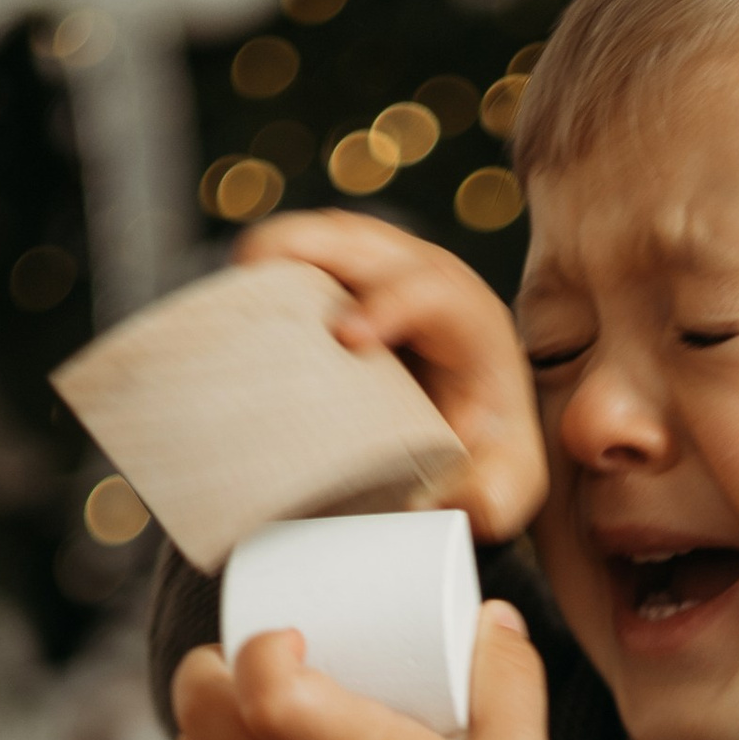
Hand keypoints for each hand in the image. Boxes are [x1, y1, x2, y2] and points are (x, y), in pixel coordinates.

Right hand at [233, 209, 545, 542]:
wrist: (475, 435)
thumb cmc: (488, 455)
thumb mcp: (506, 486)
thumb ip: (491, 499)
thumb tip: (450, 503)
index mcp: (472, 322)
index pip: (432, 291)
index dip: (389, 302)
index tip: (346, 335)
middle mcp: (427, 280)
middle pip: (364, 240)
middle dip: (308, 246)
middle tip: (253, 274)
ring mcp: (383, 273)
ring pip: (326, 235)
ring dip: (278, 248)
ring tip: (233, 280)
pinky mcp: (347, 280)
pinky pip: (304, 252)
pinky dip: (267, 264)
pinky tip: (232, 293)